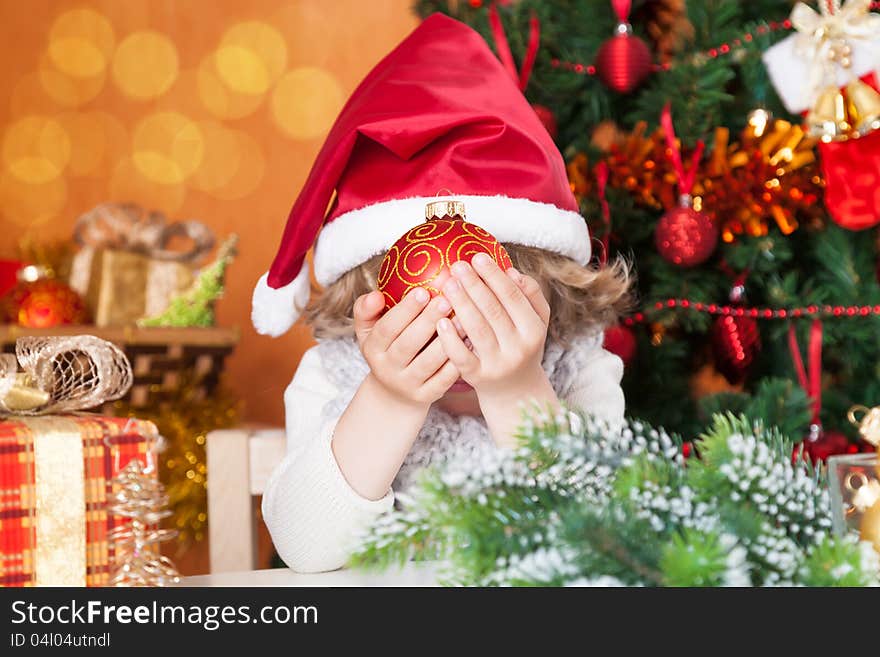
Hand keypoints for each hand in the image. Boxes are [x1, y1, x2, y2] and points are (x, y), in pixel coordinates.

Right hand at [354, 288, 460, 406]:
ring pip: (429, 362)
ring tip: (463, 318)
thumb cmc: (386, 348)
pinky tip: (470, 342)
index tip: (422, 291)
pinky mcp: (426, 396)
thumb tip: (376, 296)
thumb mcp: (369, 330)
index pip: (387, 328)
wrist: (393, 392)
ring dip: (447, 340)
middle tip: (446, 300)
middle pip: (408, 344)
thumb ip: (366, 309)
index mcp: (373, 349)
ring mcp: (407, 384)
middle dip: (428, 321)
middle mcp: (387, 369)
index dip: (404, 311)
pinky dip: (457, 360)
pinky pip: (444, 378)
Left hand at [434, 253, 558, 446]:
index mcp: (534, 330)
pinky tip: (440, 321)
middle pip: (493, 310)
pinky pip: (462, 356)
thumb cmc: (522, 347)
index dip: (495, 276)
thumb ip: (530, 296)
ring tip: (447, 284)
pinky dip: (450, 338)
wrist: (515, 392)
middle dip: (474, 285)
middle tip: (457, 265)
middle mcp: (518, 347)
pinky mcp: (478, 377)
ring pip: (476, 330)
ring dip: (461, 304)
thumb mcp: (535, 323)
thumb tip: (512, 271)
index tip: (477, 257)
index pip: (513, 297)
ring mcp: (497, 364)